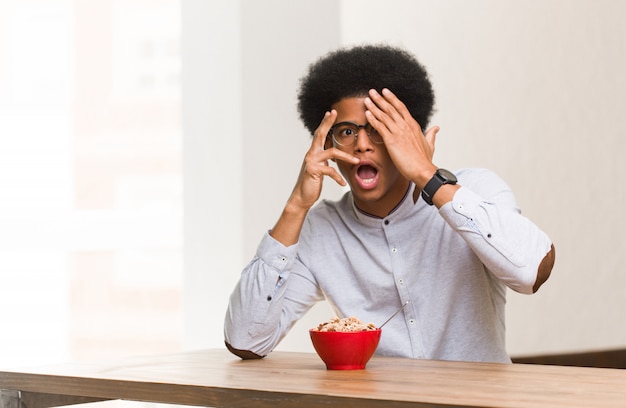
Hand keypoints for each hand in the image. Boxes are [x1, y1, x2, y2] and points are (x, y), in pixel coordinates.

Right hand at [270, 110, 359, 245]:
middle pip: (320, 135)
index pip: (320, 134)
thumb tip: (333, 156)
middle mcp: (311, 154)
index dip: (325, 122)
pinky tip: (343, 184)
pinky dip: (338, 177)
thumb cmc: (311, 183)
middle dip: (327, 123)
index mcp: (314, 152)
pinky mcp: (313, 171)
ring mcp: (311, 162)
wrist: (302, 197)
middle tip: (334, 112)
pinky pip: (330, 171)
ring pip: (332, 153)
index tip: (331, 112)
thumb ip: (325, 161)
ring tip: (357, 161)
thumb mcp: (320, 169)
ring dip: (346, 157)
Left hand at [364, 88, 439, 187]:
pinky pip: (380, 127)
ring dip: (374, 106)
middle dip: (380, 99)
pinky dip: (373, 119)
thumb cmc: (424, 160)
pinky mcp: (392, 140)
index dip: (392, 99)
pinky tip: (367, 113)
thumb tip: (436, 128)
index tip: (385, 92)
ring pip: (384, 115)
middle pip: (391, 108)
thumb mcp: (430, 144)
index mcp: (414, 125)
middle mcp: (406, 126)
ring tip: (367, 99)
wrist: (422, 169)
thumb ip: (431, 134)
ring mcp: (398, 132)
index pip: (401, 108)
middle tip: (372, 91)